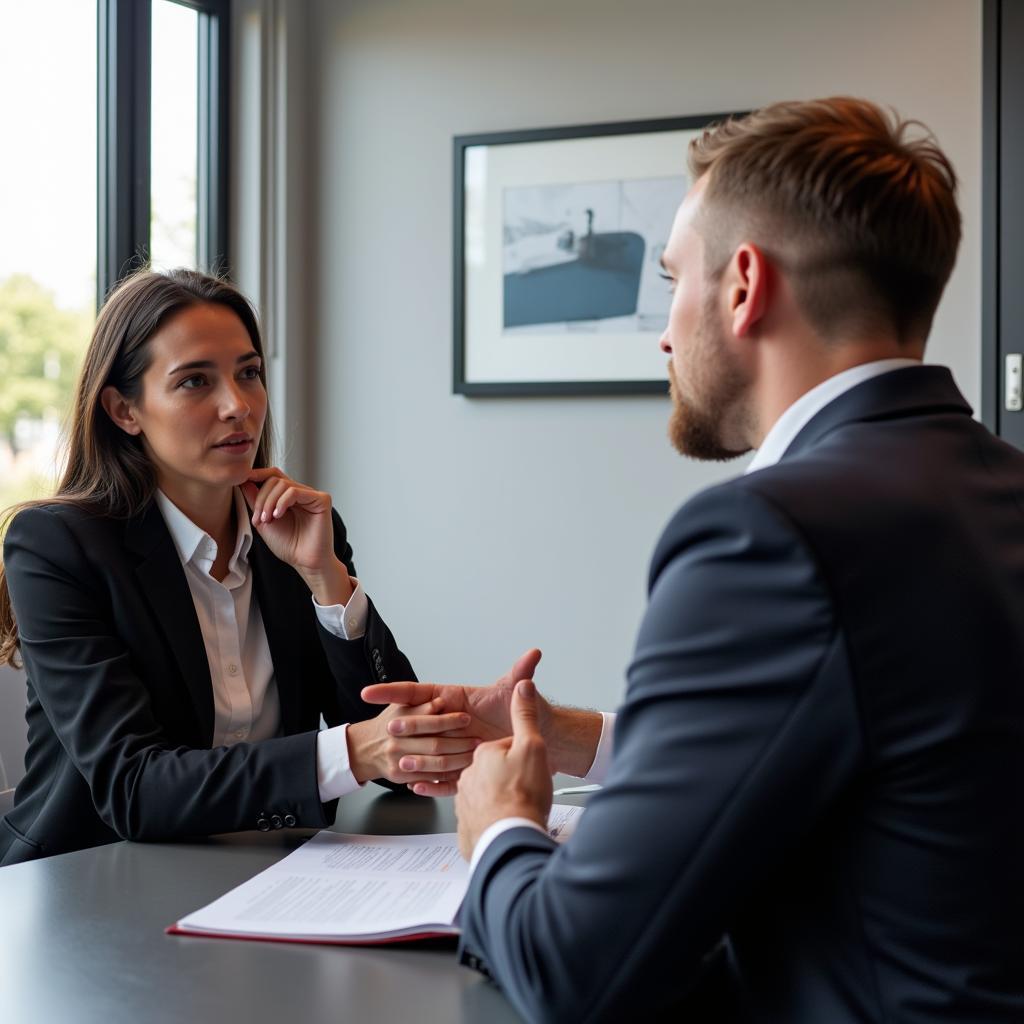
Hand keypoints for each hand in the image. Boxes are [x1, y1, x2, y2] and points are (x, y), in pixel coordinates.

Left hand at [241, 468, 352, 604]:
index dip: (257, 475)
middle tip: (258, 518)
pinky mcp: (321, 499)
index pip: (272, 476)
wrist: (304, 562)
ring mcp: (312, 495)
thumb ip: (255, 501)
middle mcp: (301, 493)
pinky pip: (295, 492)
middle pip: (275, 479)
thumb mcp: (264, 521)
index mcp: (289, 496)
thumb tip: (244, 481)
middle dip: (261, 498)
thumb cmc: (289, 545)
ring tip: (267, 520)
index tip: (242, 481)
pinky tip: (278, 515)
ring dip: (269, 502)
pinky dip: (282, 502)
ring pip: (283, 484)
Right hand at [361, 649, 545, 795]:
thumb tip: (533, 652)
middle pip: (416, 723)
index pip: (416, 693)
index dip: (392, 692)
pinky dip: (428, 782)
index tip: (369, 692)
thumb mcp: (516, 692)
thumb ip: (521, 672)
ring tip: (408, 757)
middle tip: (393, 726)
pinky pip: (437, 776)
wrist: (536, 741)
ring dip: (417, 753)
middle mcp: (446, 721)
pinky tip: (420, 785)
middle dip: (405, 724)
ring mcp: (449, 744)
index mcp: (450, 699)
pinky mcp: (457, 766)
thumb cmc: (520, 714)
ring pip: (423, 751)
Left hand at [455, 679, 552, 859]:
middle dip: (505, 775)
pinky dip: (489, 817)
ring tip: (515, 804)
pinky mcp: (467, 826)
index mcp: (482, 754)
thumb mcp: (532, 745)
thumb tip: (524, 686)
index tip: (528, 763)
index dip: (517, 753)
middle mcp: (468, 776)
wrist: (512, 839)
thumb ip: (525, 714)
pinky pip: (477, 816)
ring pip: (483, 793)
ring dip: (497, 797)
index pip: (500, 746)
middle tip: (525, 786)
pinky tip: (503, 820)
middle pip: (489, 769)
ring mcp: (465, 802)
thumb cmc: (523, 795)